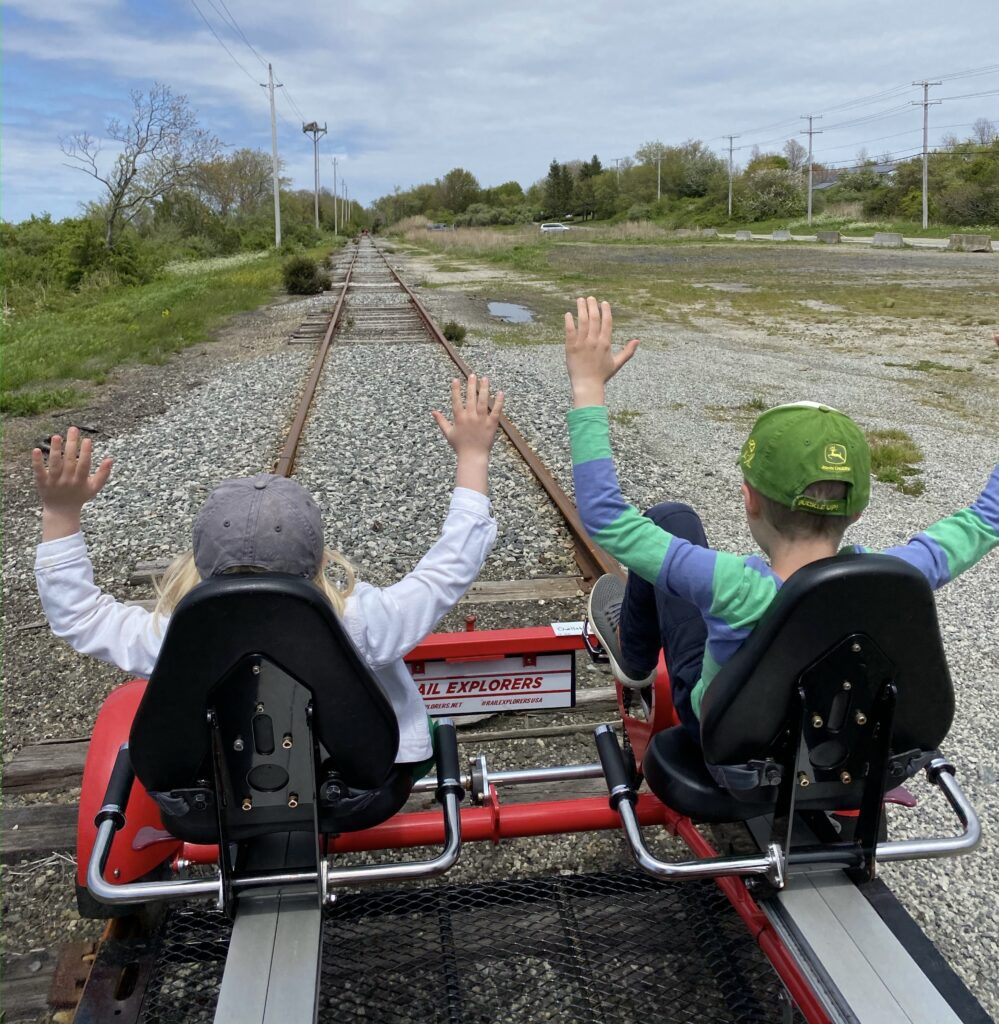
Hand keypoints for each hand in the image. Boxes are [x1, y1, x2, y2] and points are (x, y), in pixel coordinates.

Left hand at [32, 427, 112, 540]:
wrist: (61, 511)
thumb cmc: (80, 496)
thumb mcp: (94, 487)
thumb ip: (103, 474)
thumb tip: (110, 459)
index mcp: (81, 481)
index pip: (84, 465)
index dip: (86, 453)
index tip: (87, 440)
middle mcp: (67, 481)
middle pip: (70, 460)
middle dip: (71, 444)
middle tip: (73, 429)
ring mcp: (54, 482)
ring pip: (55, 464)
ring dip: (55, 450)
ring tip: (56, 436)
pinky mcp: (42, 483)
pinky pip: (39, 471)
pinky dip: (37, 462)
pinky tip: (36, 450)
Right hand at [432, 373, 504, 494]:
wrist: (473, 457)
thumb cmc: (460, 446)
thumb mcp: (448, 433)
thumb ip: (441, 421)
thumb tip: (433, 411)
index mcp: (459, 418)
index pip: (456, 400)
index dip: (456, 390)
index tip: (456, 379)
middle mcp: (470, 417)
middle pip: (470, 397)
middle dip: (471, 385)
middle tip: (472, 375)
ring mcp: (481, 420)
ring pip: (483, 401)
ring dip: (484, 389)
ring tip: (485, 378)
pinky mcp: (491, 424)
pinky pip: (496, 411)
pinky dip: (499, 402)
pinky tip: (500, 393)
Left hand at [564, 296, 639, 407]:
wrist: (587, 385)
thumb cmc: (602, 375)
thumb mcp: (617, 363)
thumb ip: (628, 352)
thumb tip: (638, 341)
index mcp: (606, 343)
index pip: (606, 322)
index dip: (606, 311)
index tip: (604, 303)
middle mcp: (594, 341)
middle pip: (594, 319)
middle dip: (592, 306)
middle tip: (590, 298)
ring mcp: (582, 344)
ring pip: (582, 322)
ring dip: (581, 309)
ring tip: (580, 300)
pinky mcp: (571, 348)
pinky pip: (570, 331)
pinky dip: (569, 322)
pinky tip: (568, 314)